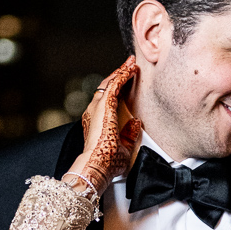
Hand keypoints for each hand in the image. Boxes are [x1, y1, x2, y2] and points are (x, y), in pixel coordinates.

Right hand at [66, 58, 140, 196]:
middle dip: (118, 75)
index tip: (127, 79)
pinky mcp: (103, 106)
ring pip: (109, 84)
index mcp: (98, 122)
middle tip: (129, 65)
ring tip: (131, 63)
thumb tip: (136, 122)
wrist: (98, 166)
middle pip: (106, 88)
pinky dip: (122, 76)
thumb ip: (128, 134)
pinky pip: (113, 86)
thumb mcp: (123, 147)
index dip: (117, 88)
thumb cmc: (107, 163)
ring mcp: (96, 108)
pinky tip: (130, 69)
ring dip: (121, 72)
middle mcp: (94, 112)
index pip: (107, 100)